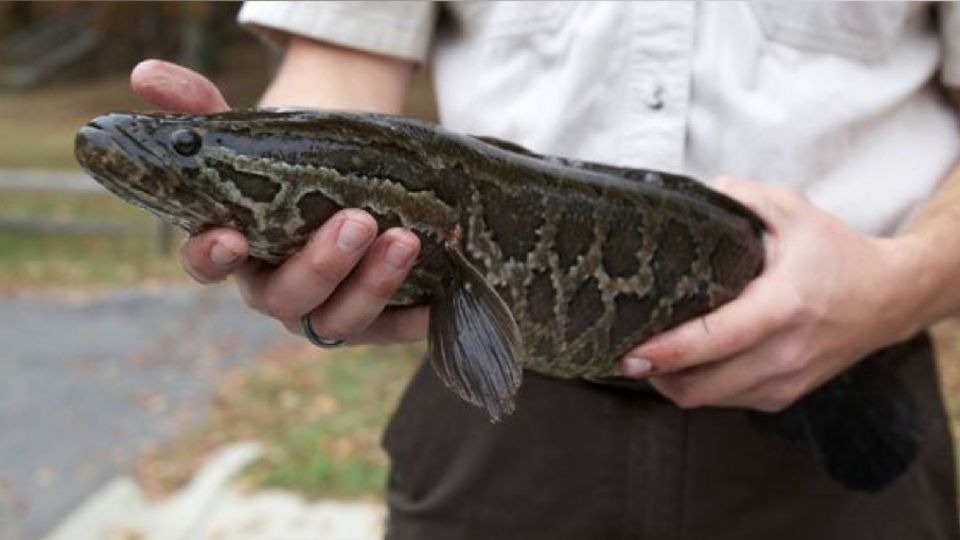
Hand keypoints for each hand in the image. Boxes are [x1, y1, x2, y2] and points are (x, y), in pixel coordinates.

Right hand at [129, 59, 428, 343]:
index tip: (229, 238)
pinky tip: (434, 304)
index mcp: (235, 249)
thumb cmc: (293, 168)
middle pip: (286, 298)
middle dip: (321, 266)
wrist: (351, 185)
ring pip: (338, 321)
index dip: (213, 258)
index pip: (208, 265)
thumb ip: (204, 106)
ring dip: (371, 287)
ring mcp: (324, 310)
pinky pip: (389, 333)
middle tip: (358, 222)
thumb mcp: (253, 134)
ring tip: (406, 241)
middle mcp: (276, 289)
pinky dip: (410, 322)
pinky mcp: (371, 322)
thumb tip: (146, 72)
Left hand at [618, 177, 920, 411]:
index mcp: (785, 306)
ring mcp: (786, 381)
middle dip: (654, 375)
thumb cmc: (836, 253)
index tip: (631, 352)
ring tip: (647, 356)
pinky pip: (726, 401)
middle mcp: (785, 353)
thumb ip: (744, 198)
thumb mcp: (794, 211)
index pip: (719, 338)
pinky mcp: (783, 396)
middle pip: (701, 386)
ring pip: (708, 400)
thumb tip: (698, 192)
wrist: (890, 298)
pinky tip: (684, 363)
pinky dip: (698, 387)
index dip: (671, 350)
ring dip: (672, 383)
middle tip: (622, 352)